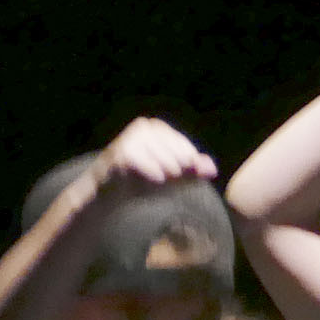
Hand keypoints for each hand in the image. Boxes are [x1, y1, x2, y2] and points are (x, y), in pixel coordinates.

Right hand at [96, 118, 215, 191]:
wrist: (107, 193)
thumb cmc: (142, 181)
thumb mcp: (172, 176)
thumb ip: (193, 171)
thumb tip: (212, 169)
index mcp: (158, 128)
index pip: (188, 151)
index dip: (185, 169)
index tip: (171, 175)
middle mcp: (144, 126)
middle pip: (181, 157)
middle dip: (174, 173)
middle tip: (158, 177)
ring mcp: (132, 137)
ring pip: (168, 163)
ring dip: (164, 176)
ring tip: (150, 179)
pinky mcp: (123, 152)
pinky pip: (152, 168)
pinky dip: (153, 176)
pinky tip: (153, 180)